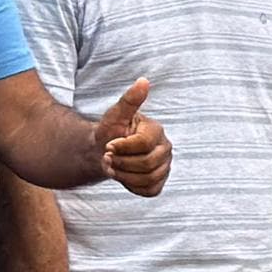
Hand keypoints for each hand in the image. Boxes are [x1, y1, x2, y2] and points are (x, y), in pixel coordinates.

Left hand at [94, 78, 168, 196]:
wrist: (105, 152)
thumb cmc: (110, 131)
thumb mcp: (115, 115)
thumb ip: (129, 100)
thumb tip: (143, 81)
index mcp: (157, 131)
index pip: (143, 144)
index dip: (122, 147)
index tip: (109, 145)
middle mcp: (166, 149)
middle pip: (146, 164)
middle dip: (122, 162)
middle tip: (109, 157)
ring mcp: (165, 167)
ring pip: (147, 179)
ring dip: (124, 175)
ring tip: (114, 166)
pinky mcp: (160, 182)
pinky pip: (149, 190)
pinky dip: (132, 186)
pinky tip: (124, 175)